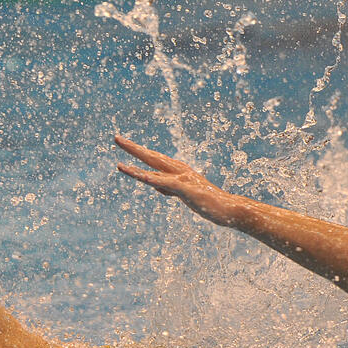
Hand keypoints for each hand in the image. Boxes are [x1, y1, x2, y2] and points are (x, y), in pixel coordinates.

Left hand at [115, 135, 236, 225]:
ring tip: (119, 165)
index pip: (153, 159)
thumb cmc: (209, 202)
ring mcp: (184, 180)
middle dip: (133, 148)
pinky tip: (144, 178)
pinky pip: (168, 185)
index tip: (122, 142)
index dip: (137, 151)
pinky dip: (155, 181)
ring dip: (137, 168)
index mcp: (178, 171)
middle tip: (116, 138)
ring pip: (156, 171)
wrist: (231, 210)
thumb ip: (169, 188)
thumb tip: (155, 186)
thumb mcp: (184, 194)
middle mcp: (180, 171)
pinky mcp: (188, 190)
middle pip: (152, 157)